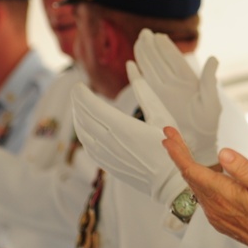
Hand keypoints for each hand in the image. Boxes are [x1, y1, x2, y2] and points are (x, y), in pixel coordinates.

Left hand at [72, 82, 186, 205]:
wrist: (169, 182)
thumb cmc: (170, 145)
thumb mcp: (161, 113)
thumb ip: (143, 89)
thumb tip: (130, 65)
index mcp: (123, 127)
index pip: (92, 106)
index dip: (81, 94)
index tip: (79, 85)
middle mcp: (111, 142)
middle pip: (84, 117)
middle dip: (77, 102)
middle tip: (77, 92)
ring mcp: (107, 155)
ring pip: (83, 132)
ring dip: (78, 117)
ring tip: (79, 106)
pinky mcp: (107, 165)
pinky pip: (87, 146)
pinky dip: (82, 133)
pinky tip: (85, 126)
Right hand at [130, 29, 220, 165]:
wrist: (197, 144)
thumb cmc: (207, 124)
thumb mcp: (212, 100)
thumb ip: (209, 79)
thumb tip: (213, 58)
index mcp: (187, 82)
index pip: (174, 60)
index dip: (167, 48)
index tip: (159, 36)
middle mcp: (173, 85)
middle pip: (160, 62)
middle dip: (152, 48)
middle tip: (144, 33)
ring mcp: (163, 94)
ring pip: (151, 71)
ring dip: (144, 57)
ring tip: (139, 42)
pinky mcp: (155, 103)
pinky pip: (143, 88)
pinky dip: (136, 77)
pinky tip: (131, 66)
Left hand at [164, 127, 247, 247]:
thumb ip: (242, 168)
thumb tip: (223, 153)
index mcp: (222, 194)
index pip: (191, 169)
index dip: (177, 151)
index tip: (168, 137)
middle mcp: (214, 206)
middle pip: (189, 176)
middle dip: (179, 154)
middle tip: (172, 138)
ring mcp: (215, 214)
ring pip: (195, 186)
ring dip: (189, 168)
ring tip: (187, 151)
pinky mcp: (220, 219)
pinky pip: (204, 197)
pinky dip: (200, 182)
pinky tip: (209, 175)